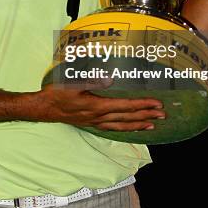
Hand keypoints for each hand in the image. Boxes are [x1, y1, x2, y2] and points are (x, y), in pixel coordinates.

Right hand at [31, 81, 164, 130]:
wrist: (44, 108)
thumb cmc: (57, 93)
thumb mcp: (73, 82)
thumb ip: (92, 80)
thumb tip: (110, 79)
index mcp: (97, 106)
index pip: (125, 106)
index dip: (142, 105)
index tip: (157, 104)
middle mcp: (99, 117)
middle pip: (127, 118)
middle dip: (146, 116)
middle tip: (163, 115)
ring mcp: (95, 122)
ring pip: (122, 126)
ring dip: (139, 125)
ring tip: (153, 125)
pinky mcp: (91, 124)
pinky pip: (113, 128)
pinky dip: (125, 128)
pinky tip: (131, 128)